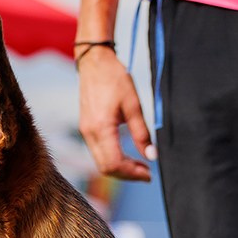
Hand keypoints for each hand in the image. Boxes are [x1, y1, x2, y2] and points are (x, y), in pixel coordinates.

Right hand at [78, 47, 154, 180]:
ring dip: (120, 168)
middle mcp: (89, 133)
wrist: (94, 62)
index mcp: (101, 128)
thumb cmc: (114, 78)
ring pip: (101, 163)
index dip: (132, 173)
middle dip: (127, 175)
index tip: (149, 173)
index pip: (114, 164)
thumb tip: (152, 156)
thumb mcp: (134, 105)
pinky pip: (98, 153)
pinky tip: (127, 155)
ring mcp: (86, 132)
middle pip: (106, 168)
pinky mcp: (86, 129)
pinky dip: (113, 159)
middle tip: (146, 172)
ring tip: (140, 165)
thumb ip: (142, 133)